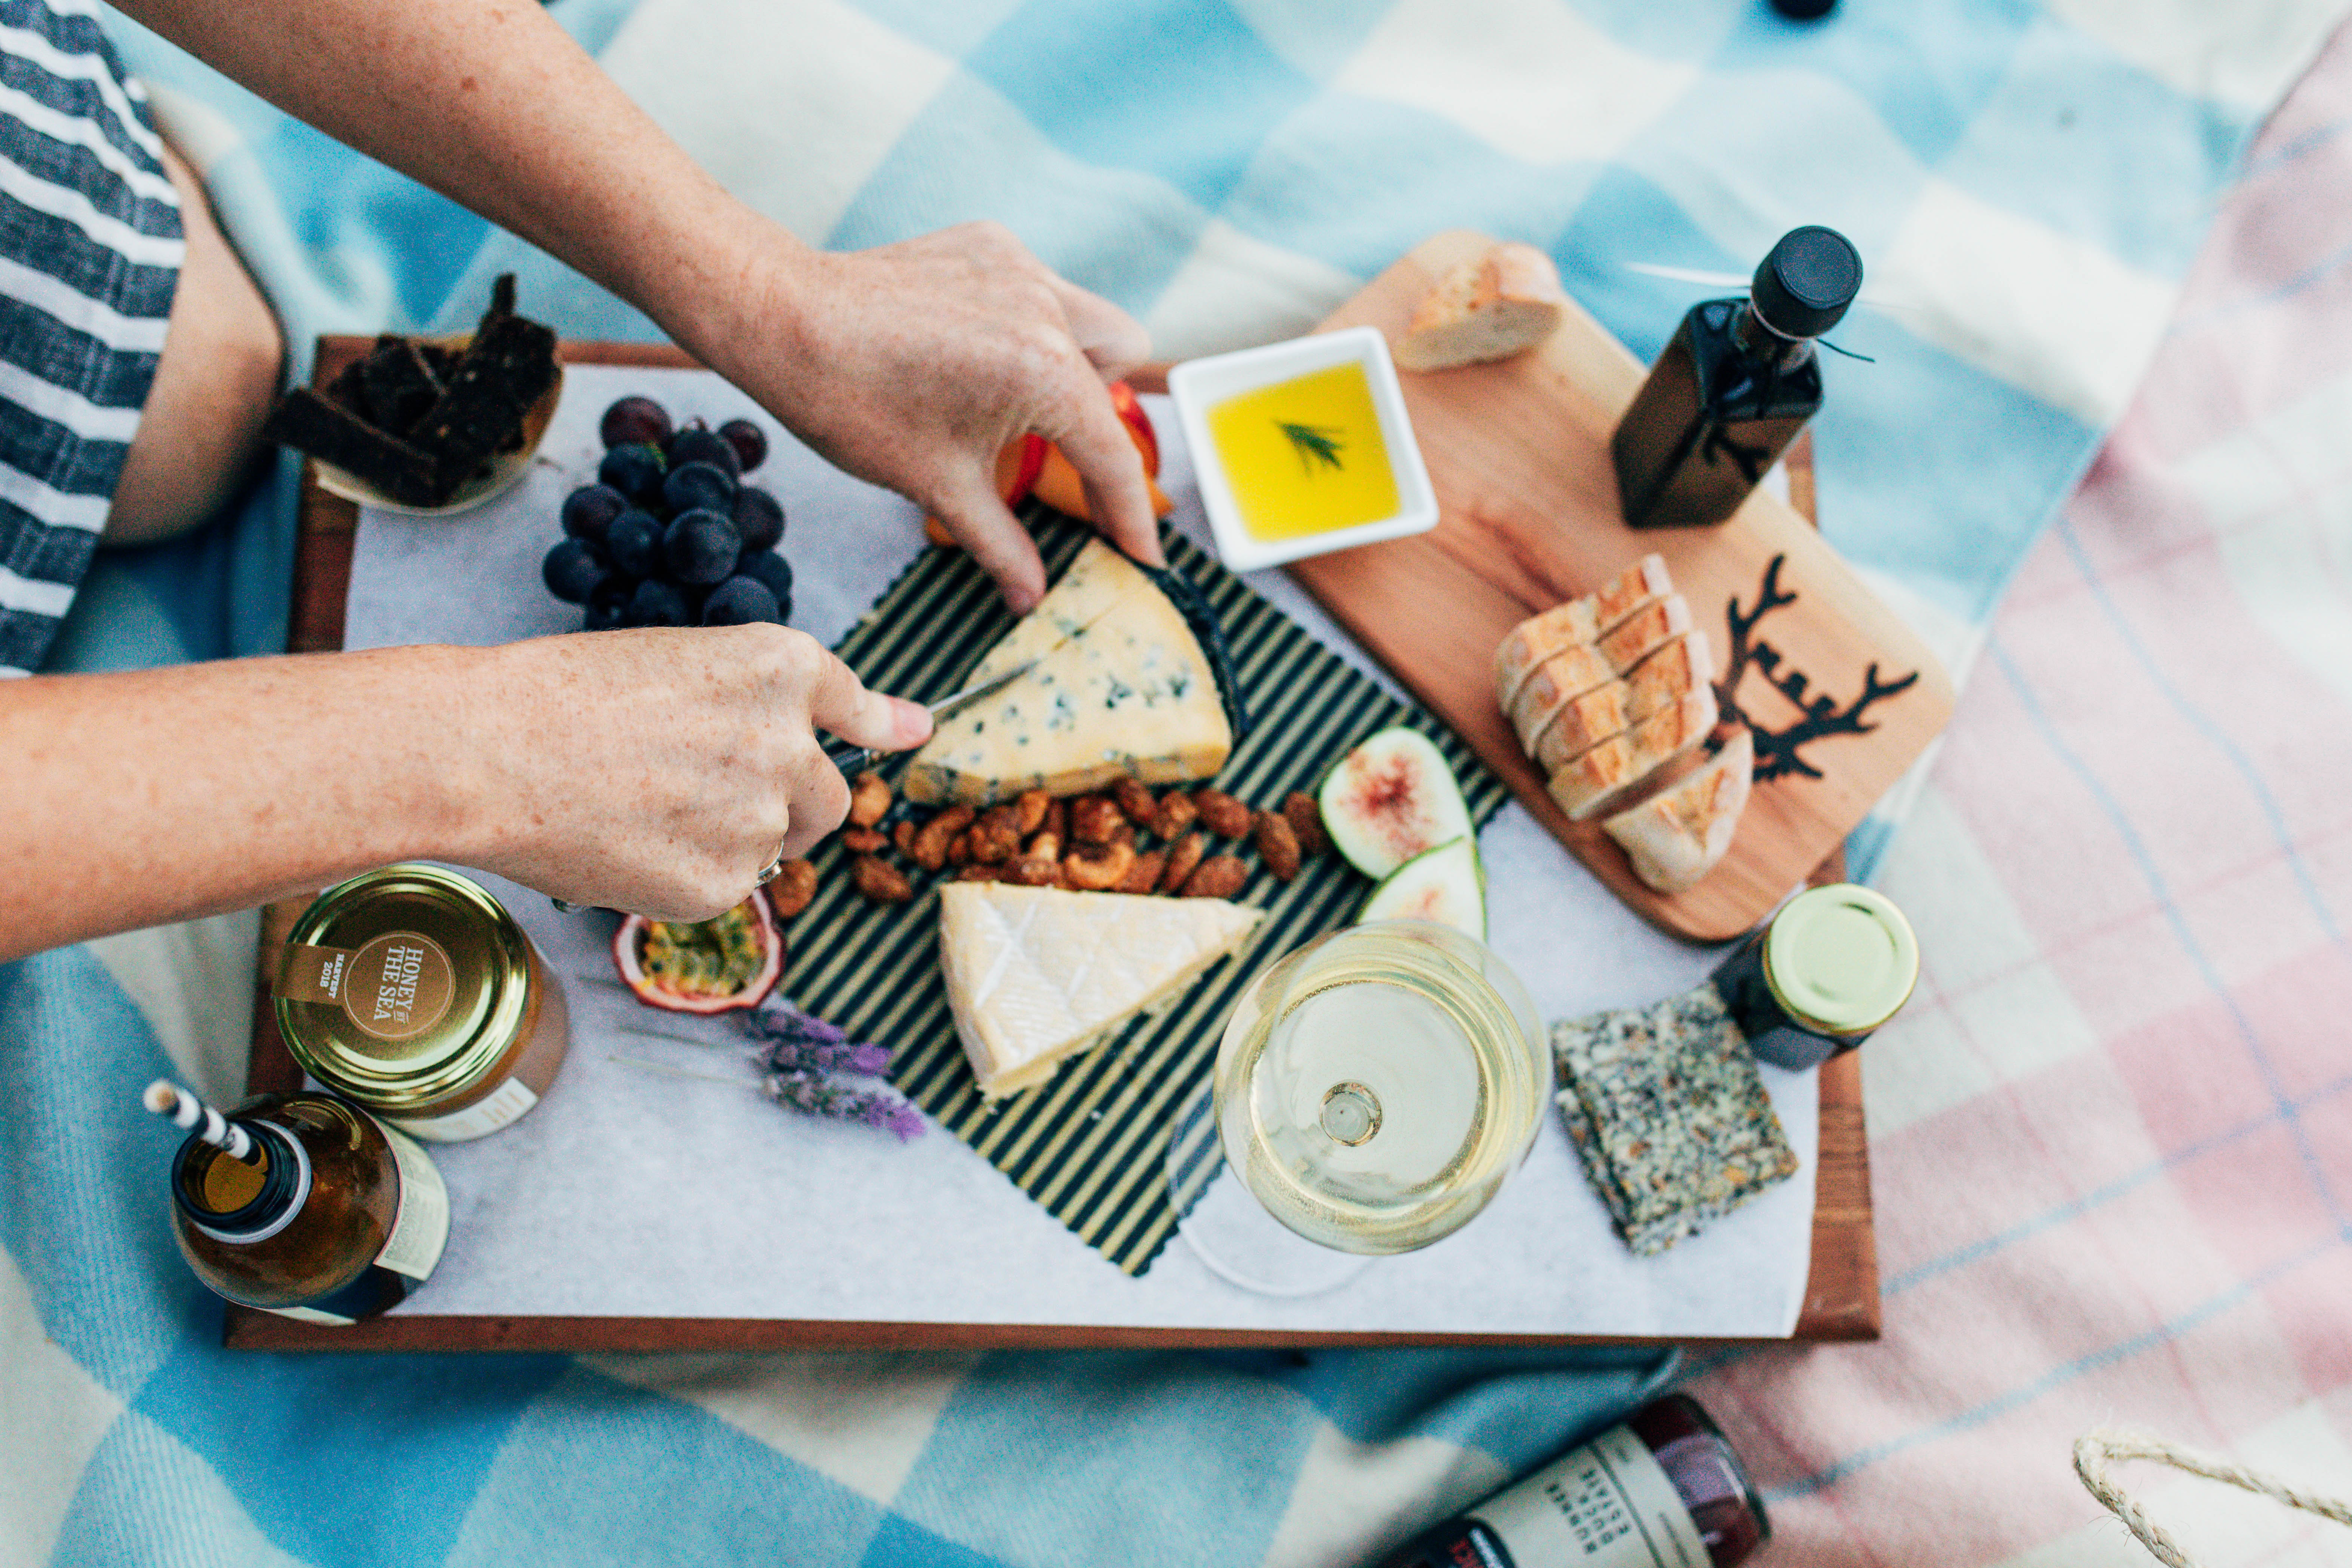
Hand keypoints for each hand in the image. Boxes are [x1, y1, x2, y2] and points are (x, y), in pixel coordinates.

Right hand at [462, 626, 930, 919]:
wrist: (488, 751)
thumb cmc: (564, 695)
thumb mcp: (683, 662)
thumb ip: (784, 699)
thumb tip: (912, 730)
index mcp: (779, 668)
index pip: (853, 704)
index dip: (875, 721)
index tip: (907, 731)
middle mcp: (788, 742)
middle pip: (830, 795)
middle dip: (792, 803)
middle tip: (712, 792)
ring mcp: (760, 818)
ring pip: (778, 845)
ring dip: (734, 838)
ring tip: (645, 809)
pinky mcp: (722, 883)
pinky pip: (728, 888)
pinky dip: (688, 877)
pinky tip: (629, 845)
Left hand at [713, 220, 1159, 612]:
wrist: (781, 321)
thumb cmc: (852, 403)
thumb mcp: (937, 485)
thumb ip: (1001, 542)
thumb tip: (1033, 597)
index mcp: (1044, 372)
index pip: (1112, 454)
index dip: (1132, 514)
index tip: (1143, 555)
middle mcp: (1046, 308)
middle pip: (1124, 364)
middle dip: (1104, 417)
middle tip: (1063, 458)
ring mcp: (1019, 268)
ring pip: (1089, 318)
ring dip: (1075, 365)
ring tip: (1018, 402)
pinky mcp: (989, 244)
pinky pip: (1039, 290)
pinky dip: (1026, 327)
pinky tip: (979, 353)